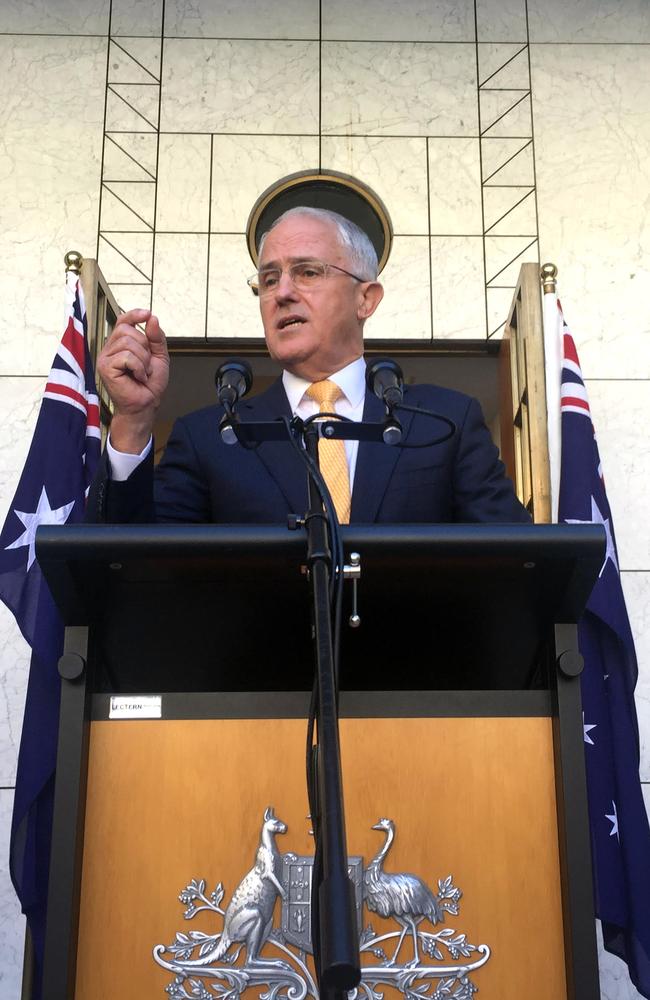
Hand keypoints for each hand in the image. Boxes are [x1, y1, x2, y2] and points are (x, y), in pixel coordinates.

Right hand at [97, 309, 169, 452]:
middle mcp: (110, 349)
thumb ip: (156, 338)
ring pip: (128, 343)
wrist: (146, 404)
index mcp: (120, 344)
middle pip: (127, 330)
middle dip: (144, 347)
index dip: (134, 314)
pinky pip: (126, 356)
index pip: (122, 321)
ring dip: (143, 360)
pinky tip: (137, 378)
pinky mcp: (105, 368)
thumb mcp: (159, 356)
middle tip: (146, 365)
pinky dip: (138, 367)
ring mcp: (105, 358)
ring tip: (142, 373)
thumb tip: (152, 318)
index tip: (147, 314)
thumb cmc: (150, 384)